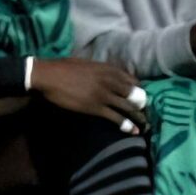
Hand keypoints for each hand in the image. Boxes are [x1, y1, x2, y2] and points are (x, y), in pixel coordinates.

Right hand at [30, 57, 147, 132]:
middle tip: (146, 112)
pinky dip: (126, 125)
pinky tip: (133, 131)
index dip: (138, 89)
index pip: (131, 79)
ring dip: (138, 116)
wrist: (50, 76)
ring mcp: (104, 94)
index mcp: (107, 68)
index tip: (141, 96)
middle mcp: (109, 80)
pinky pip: (116, 117)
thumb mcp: (86, 63)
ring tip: (145, 124)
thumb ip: (99, 69)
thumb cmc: (63, 68)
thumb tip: (104, 73)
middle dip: (142, 104)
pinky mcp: (96, 107)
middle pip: (133, 94)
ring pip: (127, 106)